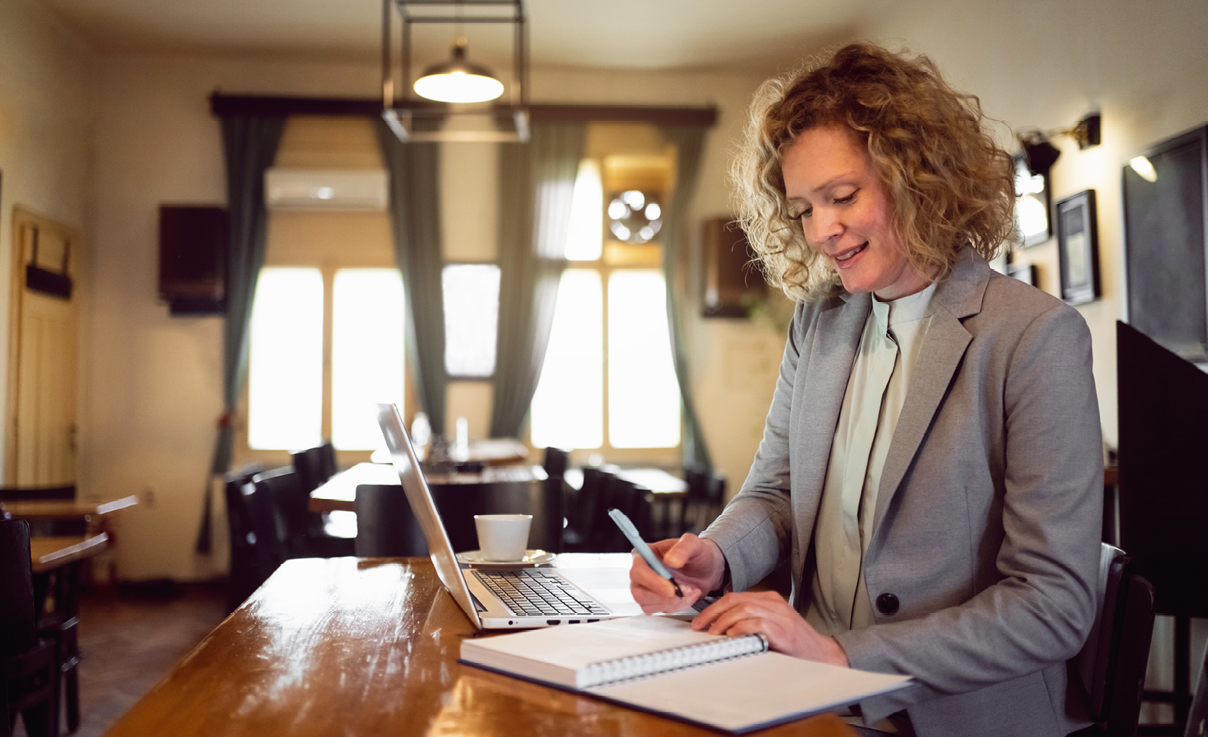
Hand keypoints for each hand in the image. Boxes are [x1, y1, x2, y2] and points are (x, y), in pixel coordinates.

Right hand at [628, 534, 725, 613]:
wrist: (707, 569)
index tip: (671, 589)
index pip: (638, 571)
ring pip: (648, 604)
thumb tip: (670, 560)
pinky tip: (688, 597)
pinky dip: (676, 607)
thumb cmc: (697, 554)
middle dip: (663, 597)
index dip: (652, 582)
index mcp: (646, 554)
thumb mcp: (694, 544)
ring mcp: (647, 588)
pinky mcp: (654, 601)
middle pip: (639, 592)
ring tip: (690, 590)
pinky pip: (658, 610)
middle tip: (685, 590)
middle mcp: (642, 572)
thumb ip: (682, 548)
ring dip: (672, 602)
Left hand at [691, 591, 848, 666]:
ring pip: (744, 609)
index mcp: (769, 599)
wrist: (823, 655)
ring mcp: (780, 615)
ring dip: (724, 622)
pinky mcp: (783, 631)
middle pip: (735, 600)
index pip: (735, 597)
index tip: (700, 621)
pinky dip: (741, 629)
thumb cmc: (794, 643)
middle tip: (700, 627)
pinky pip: (757, 623)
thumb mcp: (771, 625)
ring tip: (714, 633)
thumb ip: (750, 621)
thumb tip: (720, 628)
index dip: (713, 608)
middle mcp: (774, 603)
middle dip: (713, 613)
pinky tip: (733, 637)